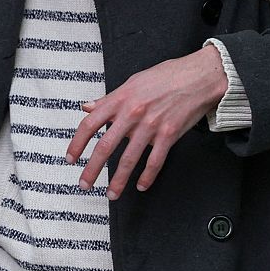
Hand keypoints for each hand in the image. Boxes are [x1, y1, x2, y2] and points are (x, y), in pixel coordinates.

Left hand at [66, 45, 229, 197]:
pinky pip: (155, 161)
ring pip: (129, 159)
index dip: (77, 143)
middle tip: (84, 183)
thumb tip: (87, 107)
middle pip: (105, 146)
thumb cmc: (166, 77)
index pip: (89, 124)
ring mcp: (150, 126)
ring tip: (111, 193)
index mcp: (119, 100)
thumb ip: (108, 99)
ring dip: (119, 180)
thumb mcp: (131, 83)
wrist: (198, 77)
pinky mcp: (169, 135)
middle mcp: (132, 114)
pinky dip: (147, 176)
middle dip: (92, 169)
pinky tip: (141, 185)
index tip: (71, 158)